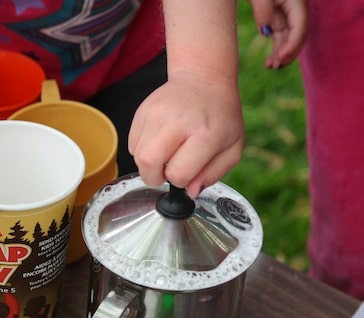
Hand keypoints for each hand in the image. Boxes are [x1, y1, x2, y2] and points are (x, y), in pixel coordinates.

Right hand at [128, 70, 243, 197]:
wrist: (203, 79)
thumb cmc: (220, 116)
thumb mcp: (232, 148)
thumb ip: (213, 174)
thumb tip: (191, 191)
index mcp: (205, 134)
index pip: (178, 174)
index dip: (181, 181)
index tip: (187, 172)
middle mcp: (178, 121)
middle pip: (148, 163)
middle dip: (155, 177)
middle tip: (167, 172)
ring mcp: (157, 113)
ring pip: (137, 155)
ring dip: (149, 163)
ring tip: (166, 154)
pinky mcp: (143, 110)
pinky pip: (132, 143)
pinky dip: (142, 150)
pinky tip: (159, 142)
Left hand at [248, 0, 307, 67]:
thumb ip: (263, 10)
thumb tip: (266, 33)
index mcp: (297, 2)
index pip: (300, 27)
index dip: (293, 45)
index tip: (281, 58)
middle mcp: (296, 9)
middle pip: (298, 36)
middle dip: (289, 53)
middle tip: (276, 66)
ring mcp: (287, 14)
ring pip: (289, 39)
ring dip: (282, 54)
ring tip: (271, 67)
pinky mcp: (278, 18)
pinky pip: (281, 37)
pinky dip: (276, 49)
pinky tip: (269, 62)